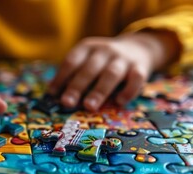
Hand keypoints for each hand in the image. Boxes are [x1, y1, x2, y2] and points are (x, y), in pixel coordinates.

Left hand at [49, 32, 179, 110]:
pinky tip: (119, 102)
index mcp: (88, 47)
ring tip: (89, 106)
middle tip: (67, 103)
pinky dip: (129, 90)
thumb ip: (72, 75)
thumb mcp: (87, 61)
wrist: (138, 47)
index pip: (72, 61)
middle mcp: (105, 50)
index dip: (61, 77)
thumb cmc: (103, 61)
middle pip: (89, 69)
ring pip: (111, 74)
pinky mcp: (140, 67)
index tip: (53, 93)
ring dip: (99, 91)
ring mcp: (123, 58)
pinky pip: (136, 78)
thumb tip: (52, 93)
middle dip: (77, 86)